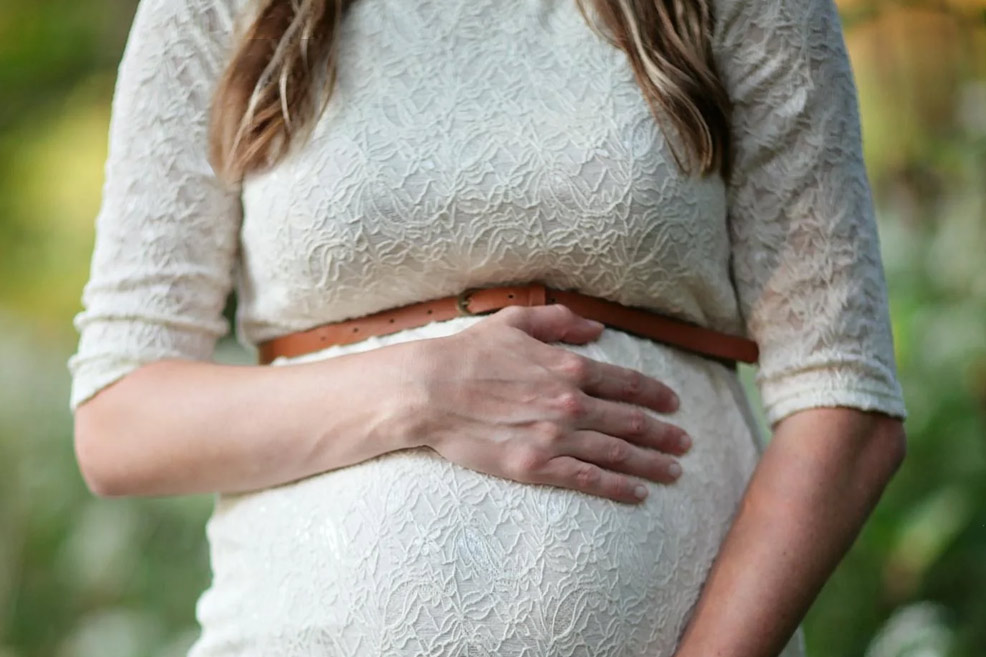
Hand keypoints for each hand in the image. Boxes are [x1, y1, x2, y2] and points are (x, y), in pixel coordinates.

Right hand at [404, 303, 689, 503]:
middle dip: (664, 433)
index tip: (674, 404)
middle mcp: (571, 403)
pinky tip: (638, 493)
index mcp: (568, 368)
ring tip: (674, 471)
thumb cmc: (469, 354)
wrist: (432, 390)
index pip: (626, 384)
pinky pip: (588, 479)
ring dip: (651, 463)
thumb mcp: (515, 322)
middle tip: (686, 443)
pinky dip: (618, 486)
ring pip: (617, 453)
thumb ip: (560, 321)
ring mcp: (556, 438)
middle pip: (631, 422)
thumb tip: (596, 329)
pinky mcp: (537, 467)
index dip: (655, 395)